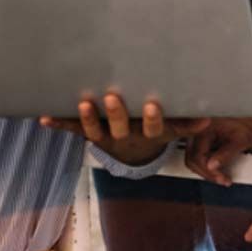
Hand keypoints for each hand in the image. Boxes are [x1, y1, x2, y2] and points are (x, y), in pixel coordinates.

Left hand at [40, 92, 209, 166]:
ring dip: (87, 118)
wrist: (133, 154)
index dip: (151, 119)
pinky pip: (73, 130)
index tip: (153, 105)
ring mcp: (104, 136)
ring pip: (94, 131)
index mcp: (147, 133)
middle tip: (112, 96)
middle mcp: (124, 136)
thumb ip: (186, 124)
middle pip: (119, 128)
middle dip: (115, 113)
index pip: (152, 128)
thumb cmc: (154, 130)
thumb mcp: (171, 130)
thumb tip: (207, 119)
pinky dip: (58, 124)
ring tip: (83, 103)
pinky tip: (43, 117)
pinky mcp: (89, 133)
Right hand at [185, 115, 251, 185]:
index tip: (222, 179)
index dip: (209, 172)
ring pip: (193, 158)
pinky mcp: (201, 138)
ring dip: (206, 169)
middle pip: (192, 159)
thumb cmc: (249, 124)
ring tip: (221, 176)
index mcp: (205, 128)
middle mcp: (198, 130)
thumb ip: (226, 153)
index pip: (197, 156)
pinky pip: (197, 154)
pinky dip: (206, 163)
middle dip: (207, 173)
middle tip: (222, 179)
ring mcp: (198, 134)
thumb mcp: (241, 140)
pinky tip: (218, 167)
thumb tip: (211, 166)